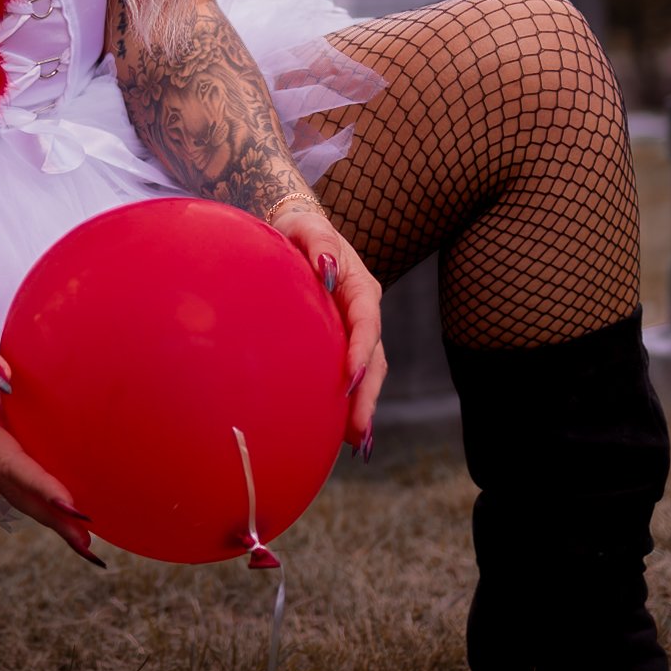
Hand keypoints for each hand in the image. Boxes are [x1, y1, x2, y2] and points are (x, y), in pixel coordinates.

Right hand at [0, 307, 96, 559]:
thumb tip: (4, 377)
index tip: (71, 504)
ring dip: (51, 520)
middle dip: (52, 519)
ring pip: (19, 495)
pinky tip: (69, 514)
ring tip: (86, 545)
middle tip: (88, 546)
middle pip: (18, 492)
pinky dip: (44, 503)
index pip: (10, 462)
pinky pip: (20, 483)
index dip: (40, 484)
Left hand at [265, 189, 385, 452]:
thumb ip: (320, 244)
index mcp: (360, 288)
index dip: (362, 350)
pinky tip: (342, 434)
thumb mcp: (308, 228)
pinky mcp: (341, 345)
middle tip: (358, 431)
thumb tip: (327, 271)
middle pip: (374, 358)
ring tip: (357, 443)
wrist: (296, 234)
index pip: (368, 321)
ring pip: (367, 374)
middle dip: (367, 395)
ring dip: (363, 407)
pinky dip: (349, 404)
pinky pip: (351, 377)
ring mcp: (355, 332)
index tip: (351, 377)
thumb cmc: (299, 230)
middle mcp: (364, 313)